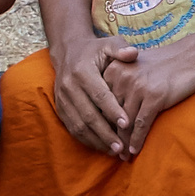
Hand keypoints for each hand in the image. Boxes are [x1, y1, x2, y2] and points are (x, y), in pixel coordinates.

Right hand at [50, 33, 137, 155]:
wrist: (68, 52)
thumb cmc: (95, 50)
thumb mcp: (108, 44)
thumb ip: (121, 48)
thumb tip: (133, 53)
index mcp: (82, 72)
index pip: (99, 95)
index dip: (112, 110)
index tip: (127, 124)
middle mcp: (69, 87)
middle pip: (88, 115)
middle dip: (105, 133)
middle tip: (122, 147)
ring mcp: (62, 99)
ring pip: (79, 125)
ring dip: (96, 141)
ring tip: (114, 151)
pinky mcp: (60, 108)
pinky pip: (72, 128)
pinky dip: (87, 140)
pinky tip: (102, 147)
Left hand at [98, 36, 194, 157]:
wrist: (190, 58)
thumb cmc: (161, 66)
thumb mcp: (133, 68)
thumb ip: (117, 84)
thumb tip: (105, 112)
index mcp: (112, 70)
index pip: (100, 103)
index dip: (100, 123)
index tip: (100, 138)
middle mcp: (122, 78)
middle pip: (111, 114)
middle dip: (110, 136)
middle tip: (109, 152)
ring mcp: (137, 87)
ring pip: (125, 123)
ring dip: (123, 143)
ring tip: (122, 157)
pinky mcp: (154, 97)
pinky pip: (141, 125)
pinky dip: (137, 140)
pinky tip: (135, 151)